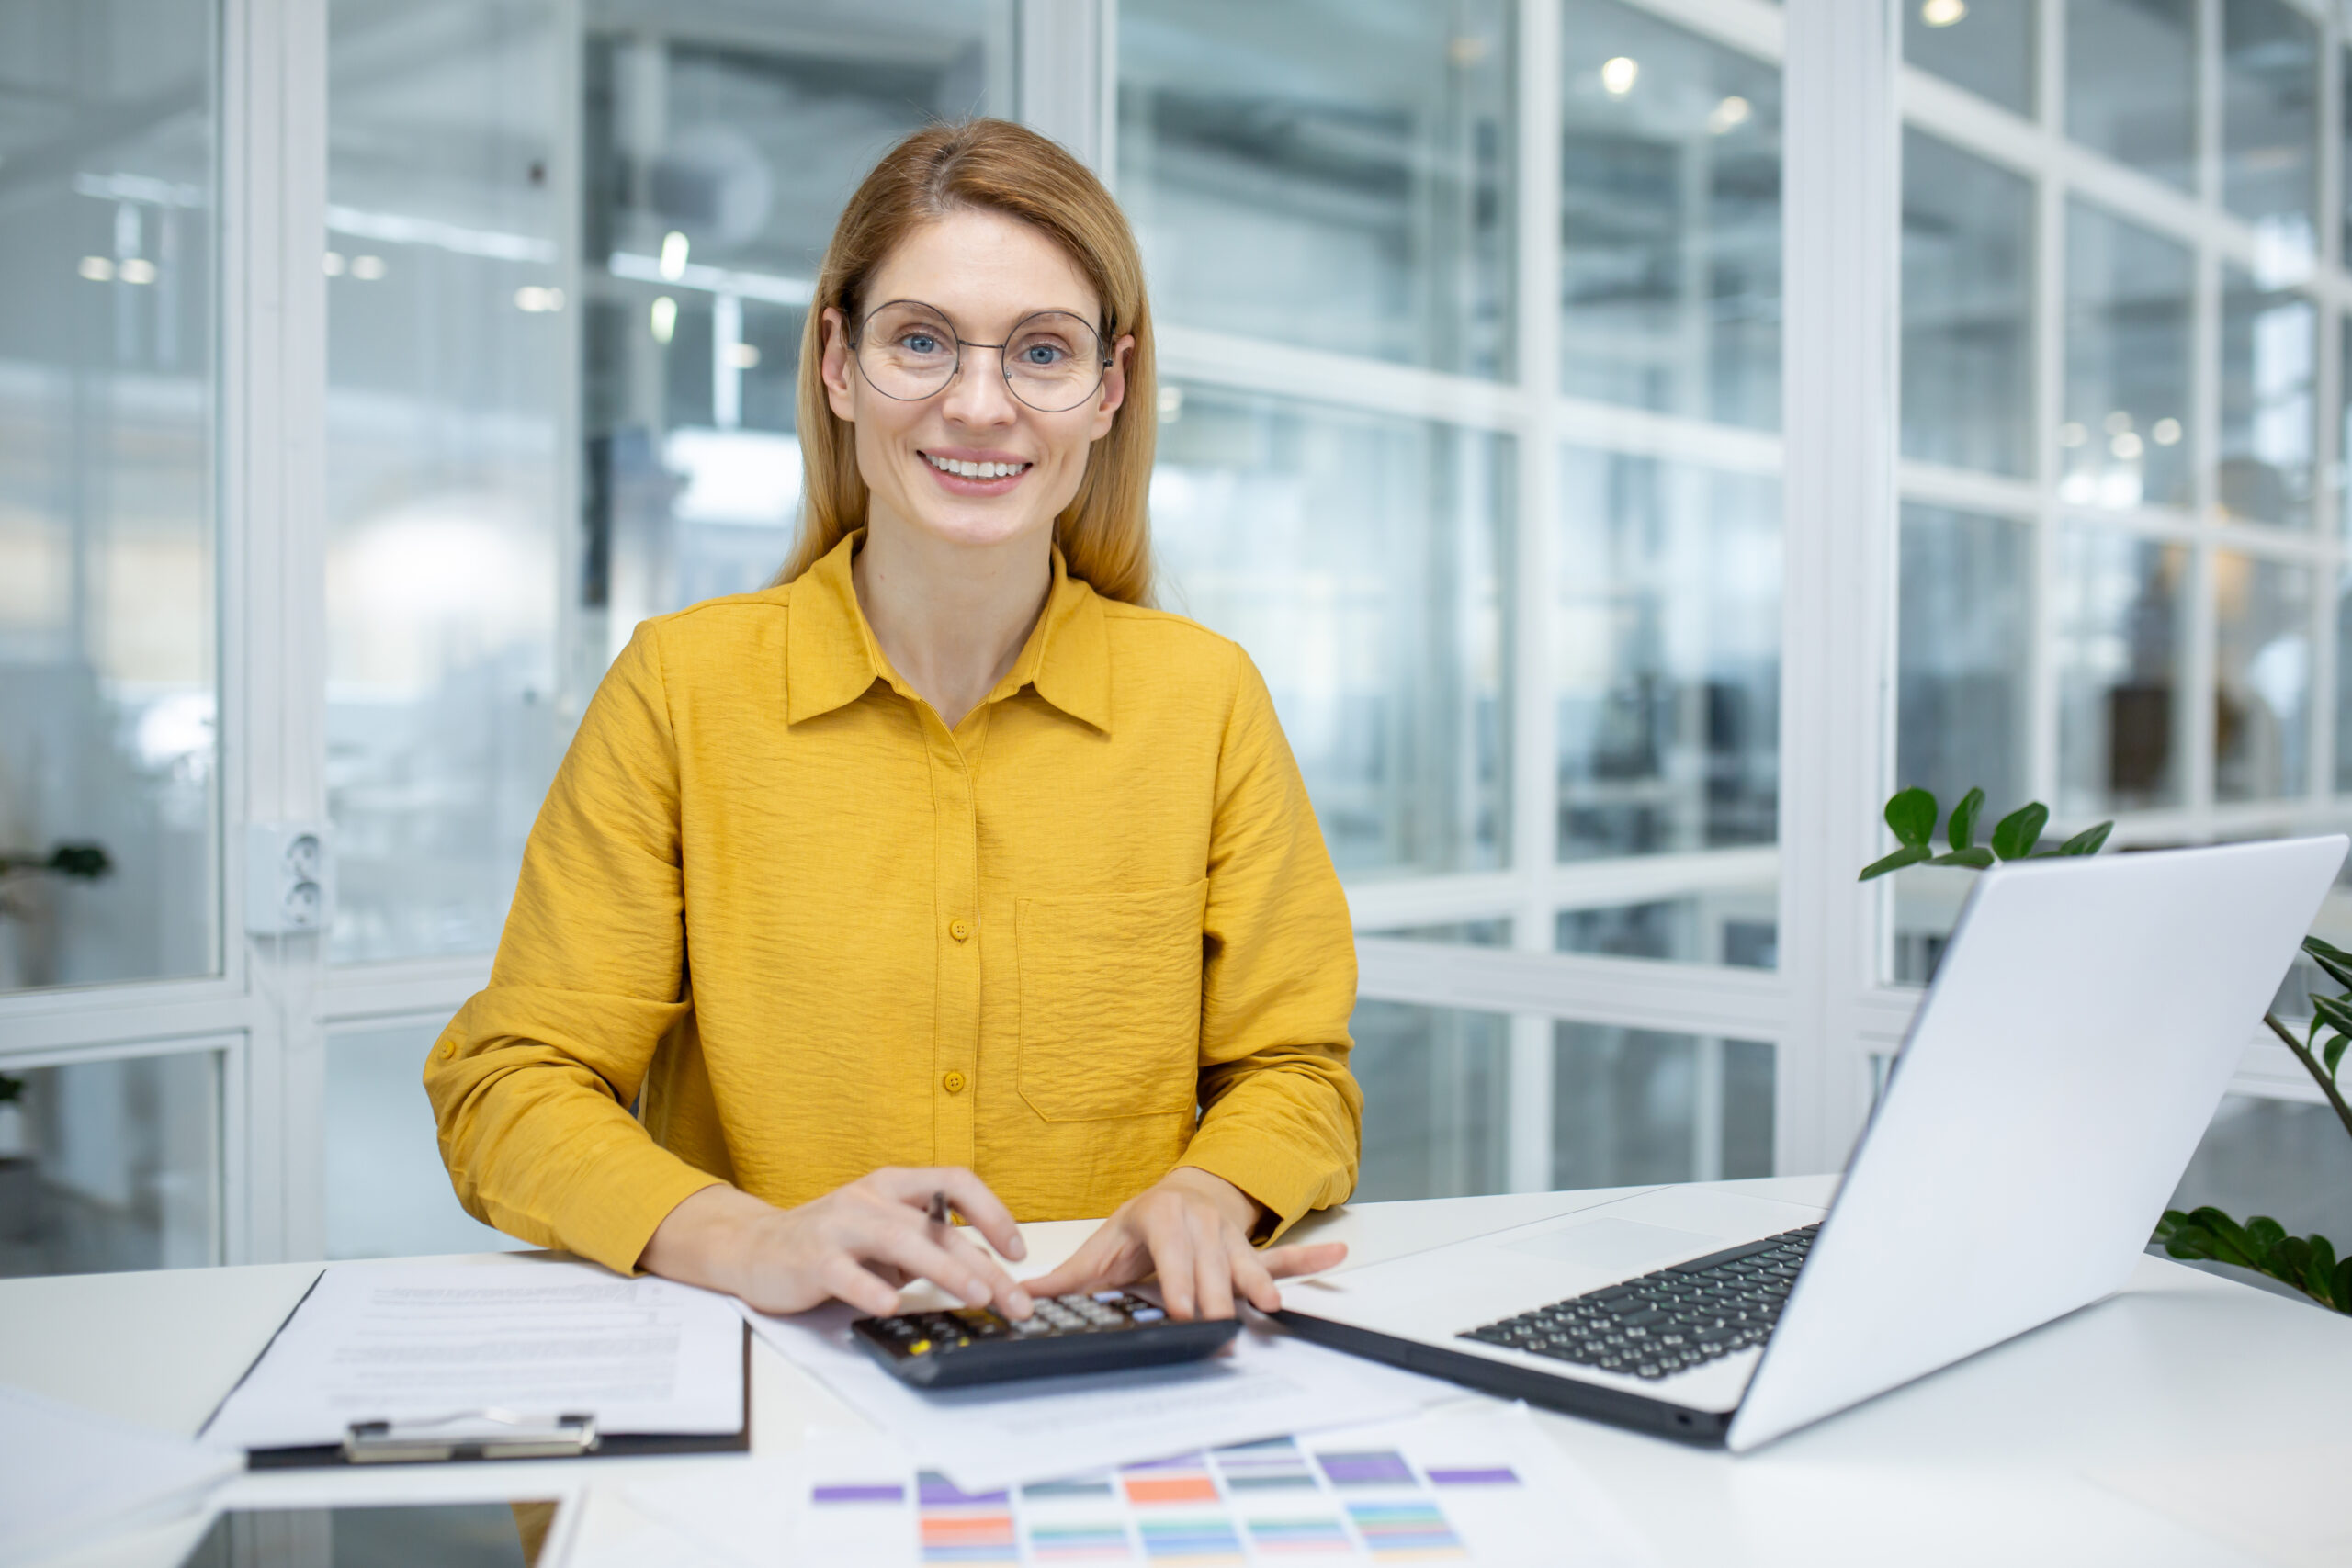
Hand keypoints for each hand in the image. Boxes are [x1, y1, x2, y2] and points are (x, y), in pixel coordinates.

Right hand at [638, 1167, 1033, 1319]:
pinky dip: (869, 1288)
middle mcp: (871, 1198)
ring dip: (943, 1267)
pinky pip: (845, 1272)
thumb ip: (929, 1246)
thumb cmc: (830, 1243)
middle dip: (983, 1264)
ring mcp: (840, 1225)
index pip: (955, 1183)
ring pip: (900, 1240)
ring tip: (975, 1295)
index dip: (993, 1212)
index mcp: (894, 1186)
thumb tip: (988, 1271)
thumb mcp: (885, 1236)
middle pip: (936, 1225)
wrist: (754, 1248)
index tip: (1018, 1251)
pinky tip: (890, 1305)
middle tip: (1014, 1299)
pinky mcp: (813, 1257)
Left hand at [1020, 1166, 1345, 1320]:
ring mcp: (1229, 1236)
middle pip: (1210, 1265)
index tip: (1184, 1310)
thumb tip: (1020, 1298)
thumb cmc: (1141, 1226)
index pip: (1171, 1251)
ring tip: (1270, 1305)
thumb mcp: (1101, 1245)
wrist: (1182, 1194)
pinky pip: (1281, 1255)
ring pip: (1245, 1263)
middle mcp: (1199, 1223)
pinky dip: (1308, 1260)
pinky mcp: (1249, 1251)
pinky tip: (1336, 1256)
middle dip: (1216, 1298)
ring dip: (1257, 1284)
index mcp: (1160, 1218)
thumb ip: (1068, 1279)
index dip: (1179, 1280)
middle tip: (1218, 1329)